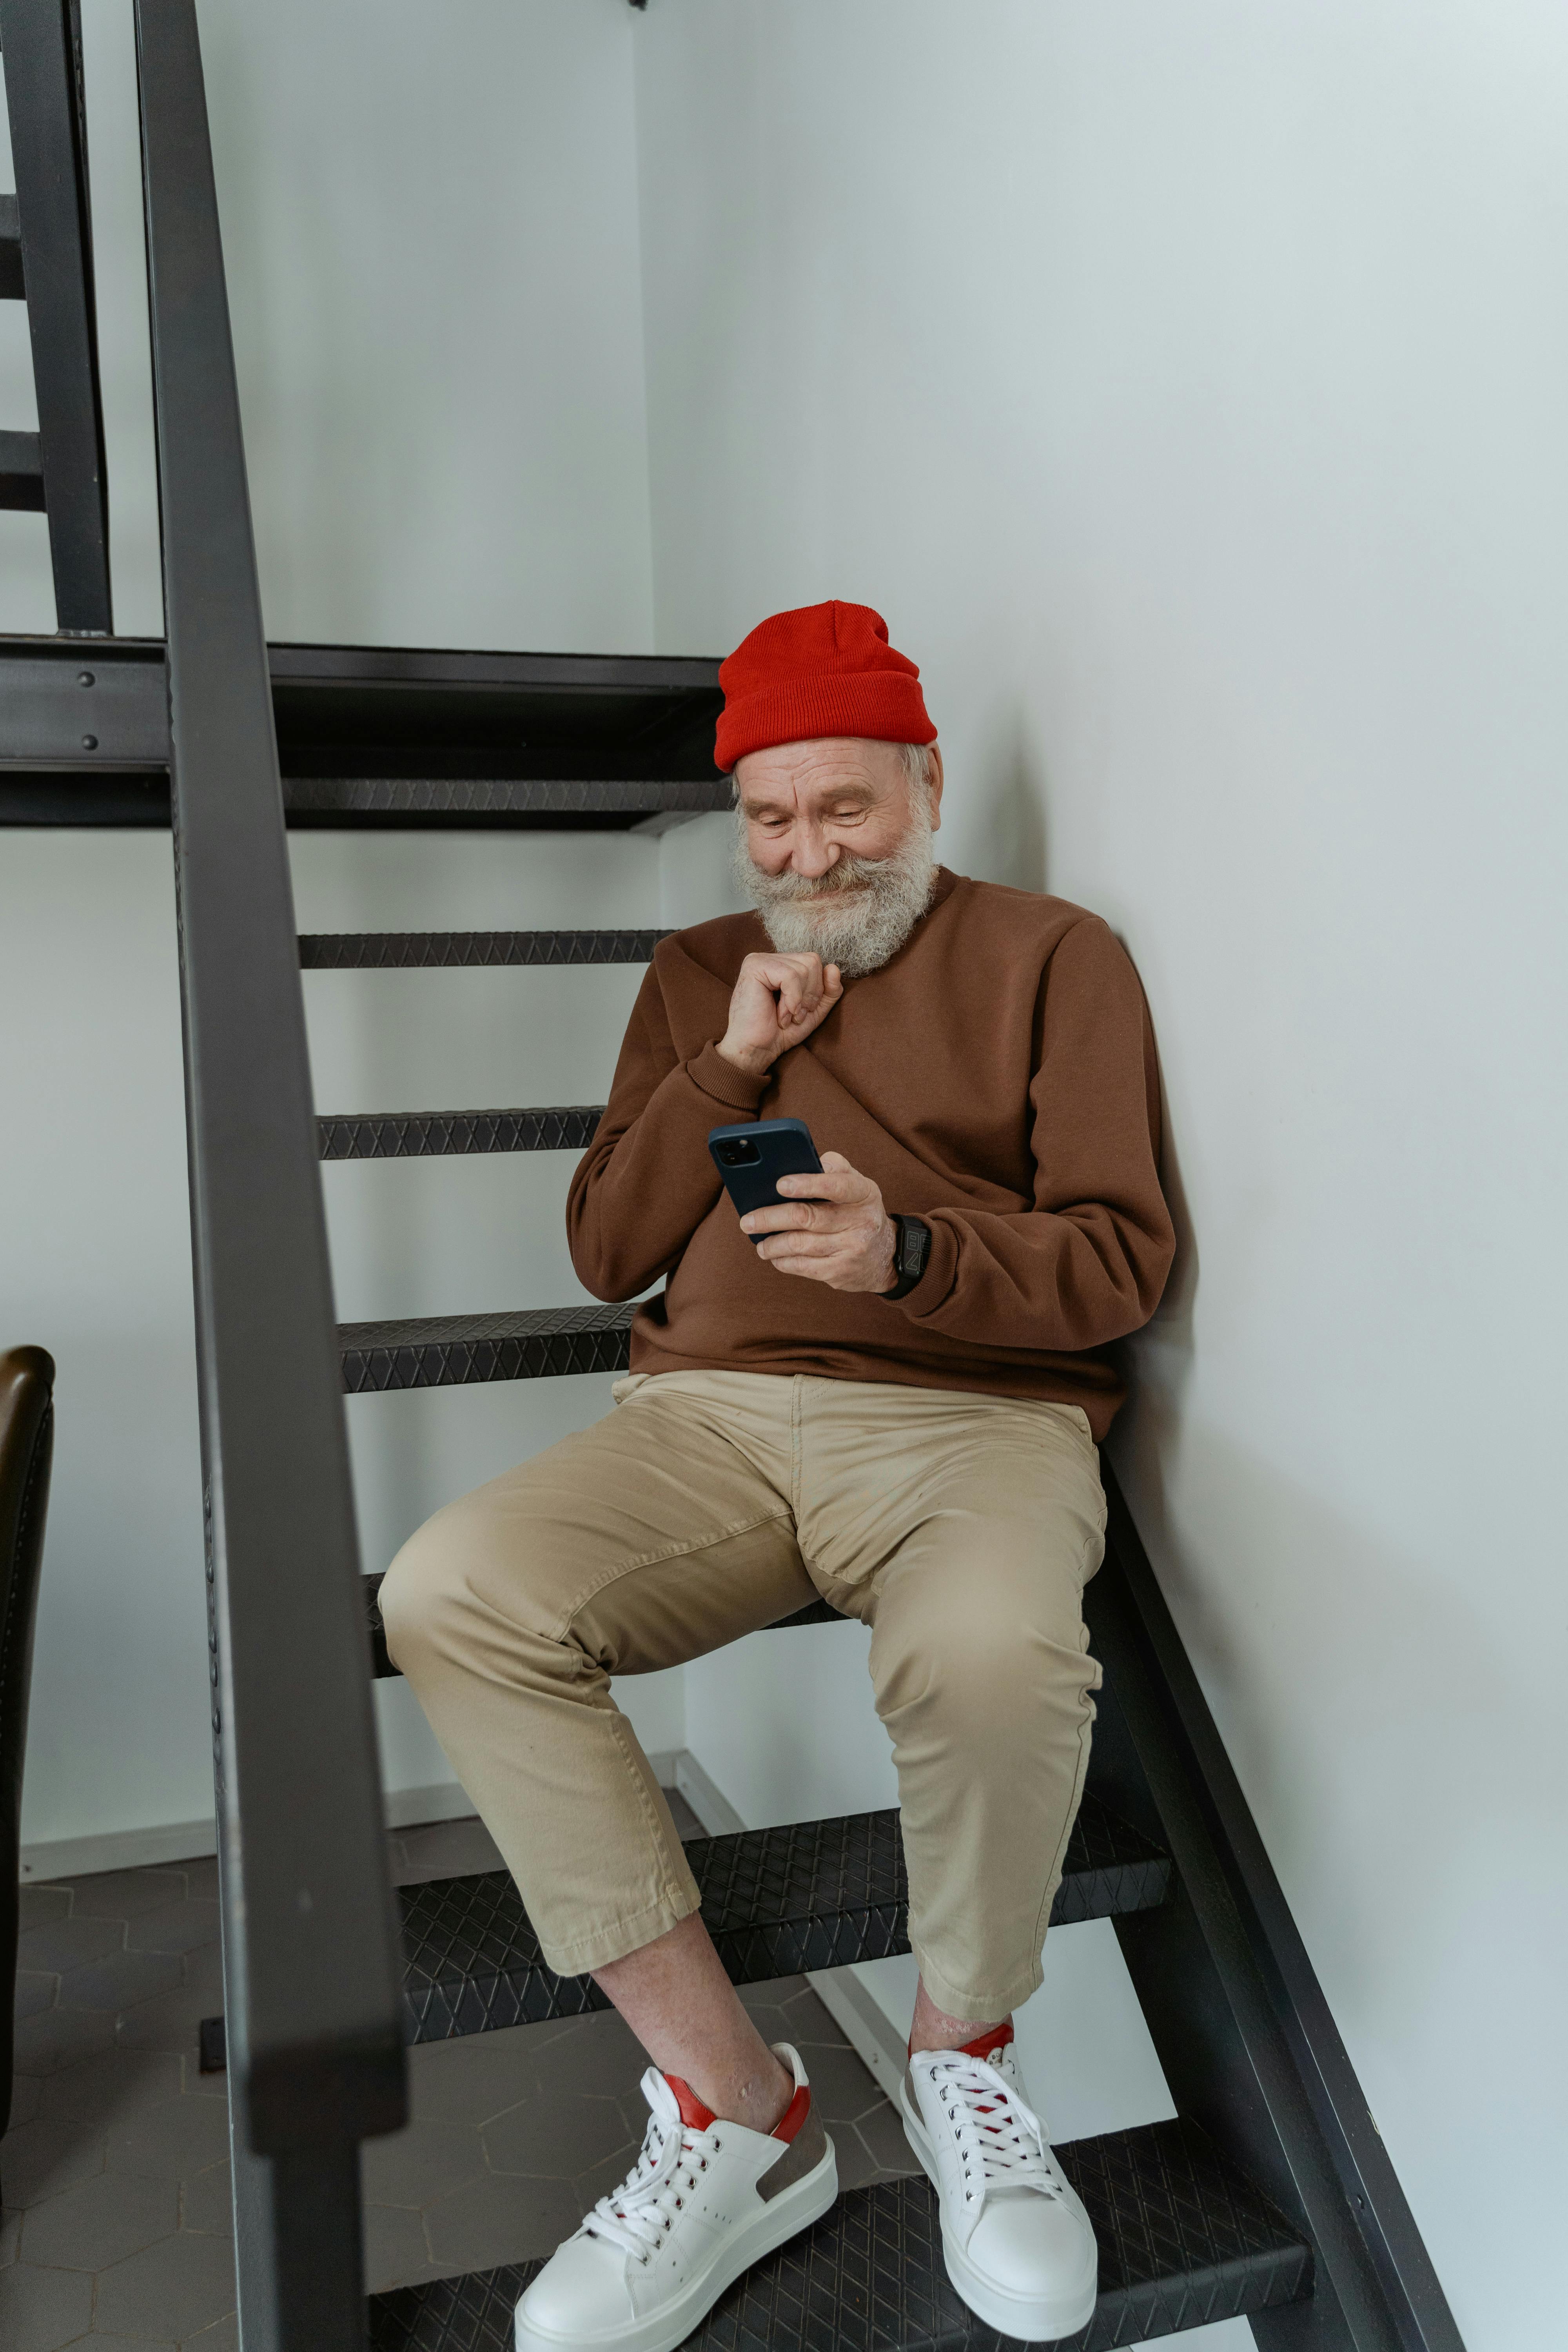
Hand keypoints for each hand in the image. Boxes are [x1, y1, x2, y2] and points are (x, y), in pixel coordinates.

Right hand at [716, 951, 842, 1078]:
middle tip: (792, 1014)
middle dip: (809, 994)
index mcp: (781, 965)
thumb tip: (834, 968)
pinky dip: (791, 1000)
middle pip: (812, 961)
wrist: (755, 1050)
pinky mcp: (754, 967)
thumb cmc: (780, 1032)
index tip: (799, 1011)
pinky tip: (779, 1014)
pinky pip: (790, 976)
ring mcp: (759, 960)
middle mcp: (769, 958)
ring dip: (799, 1000)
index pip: (814, 962)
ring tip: (784, 1016)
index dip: (815, 989)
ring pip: (803, 968)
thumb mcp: (813, 1011)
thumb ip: (829, 990)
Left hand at [741, 1151, 897, 1293]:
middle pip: (807, 1217)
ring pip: (800, 1244)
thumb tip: (800, 1162)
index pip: (836, 1185)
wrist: (885, 1255)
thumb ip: (834, 1168)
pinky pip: (803, 1266)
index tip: (780, 1184)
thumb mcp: (856, 1184)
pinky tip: (775, 1256)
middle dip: (771, 1218)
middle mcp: (861, 1221)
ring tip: (759, 1242)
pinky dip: (783, 1261)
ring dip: (772, 1244)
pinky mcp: (840, 1272)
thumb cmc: (859, 1212)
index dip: (807, 1184)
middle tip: (747, 1221)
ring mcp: (851, 1249)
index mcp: (863, 1193)